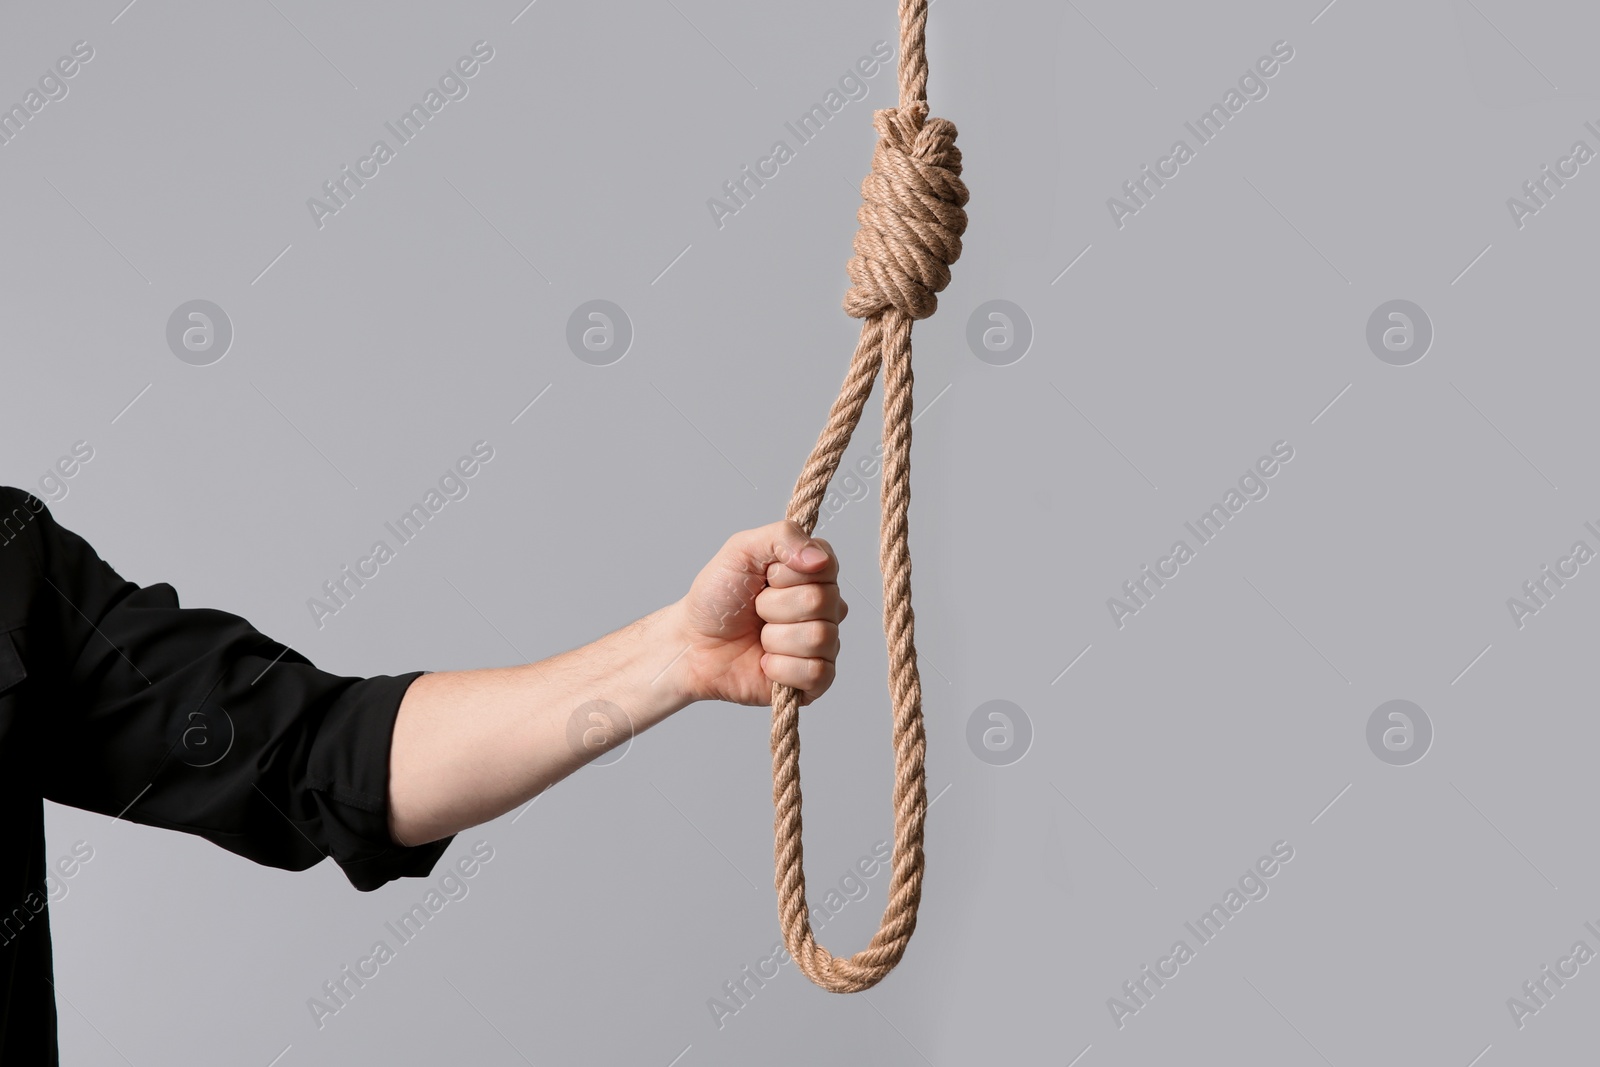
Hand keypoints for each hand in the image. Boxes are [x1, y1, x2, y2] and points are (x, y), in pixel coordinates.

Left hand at [669, 521, 848, 706]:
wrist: (693, 644)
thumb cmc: (718, 597)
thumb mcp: (741, 550)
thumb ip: (782, 536)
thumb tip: (818, 557)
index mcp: (814, 572)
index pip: (826, 566)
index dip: (787, 573)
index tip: (765, 576)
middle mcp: (826, 607)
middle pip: (822, 602)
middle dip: (773, 606)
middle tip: (755, 609)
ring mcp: (823, 643)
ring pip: (819, 637)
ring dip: (774, 638)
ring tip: (759, 637)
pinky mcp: (815, 679)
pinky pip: (816, 673)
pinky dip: (780, 668)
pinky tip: (765, 662)